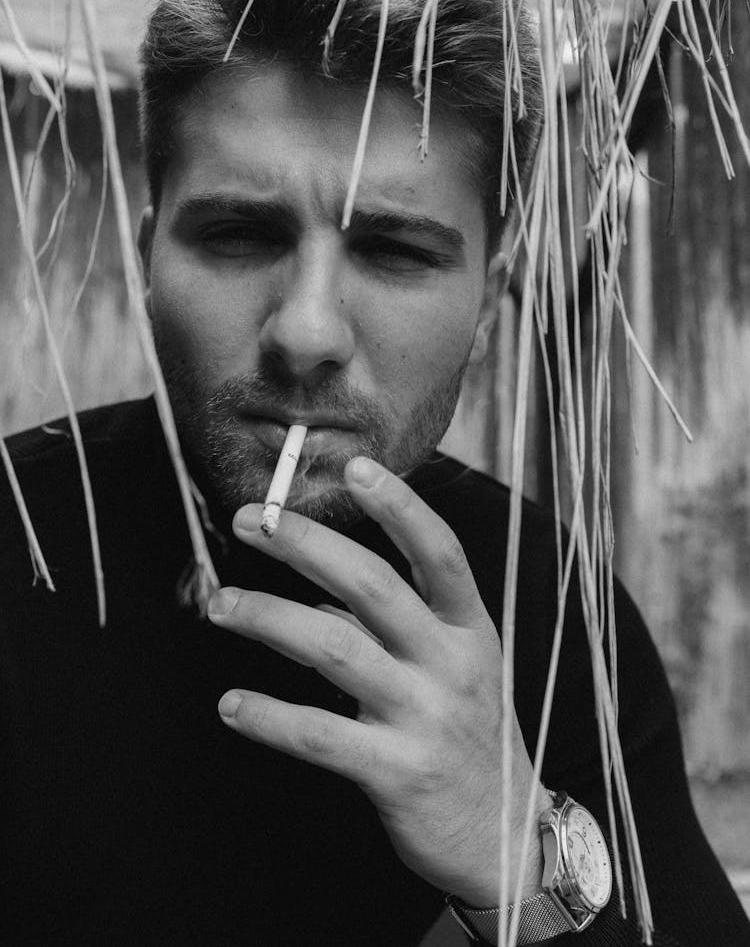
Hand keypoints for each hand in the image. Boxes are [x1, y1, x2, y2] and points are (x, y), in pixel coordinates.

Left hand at [207, 456, 549, 904]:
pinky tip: (231, 703)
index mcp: (468, 627)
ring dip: (269, 619)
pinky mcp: (397, 772)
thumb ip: (390, 622)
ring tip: (220, 604)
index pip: (439, 553)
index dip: (400, 506)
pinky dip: (269, 715)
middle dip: (306, 545)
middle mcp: (451, 663)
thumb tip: (316, 584)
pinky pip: (320, 735)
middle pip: (374, 587)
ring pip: (335, 650)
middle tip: (252, 520)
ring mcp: (425, 716)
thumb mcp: (451, 664)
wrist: (503, 833)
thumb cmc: (467, 731)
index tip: (355, 466)